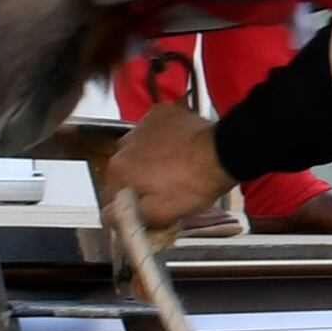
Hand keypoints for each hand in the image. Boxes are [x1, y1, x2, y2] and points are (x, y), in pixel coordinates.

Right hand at [94, 101, 235, 238]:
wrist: (223, 154)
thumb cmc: (193, 185)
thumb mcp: (160, 214)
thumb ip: (128, 218)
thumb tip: (108, 218)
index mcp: (120, 170)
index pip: (112, 194)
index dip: (128, 205)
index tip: (144, 209)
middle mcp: (124, 143)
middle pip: (125, 170)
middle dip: (139, 180)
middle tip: (164, 188)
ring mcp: (142, 124)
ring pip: (138, 148)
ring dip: (150, 158)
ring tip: (175, 167)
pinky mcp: (161, 112)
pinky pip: (154, 129)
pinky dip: (162, 138)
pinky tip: (179, 147)